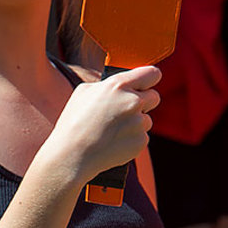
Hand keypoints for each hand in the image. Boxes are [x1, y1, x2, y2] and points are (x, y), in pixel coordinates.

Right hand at [48, 65, 160, 184]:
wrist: (72, 154)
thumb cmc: (73, 122)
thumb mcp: (84, 92)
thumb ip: (108, 84)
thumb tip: (120, 85)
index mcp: (118, 85)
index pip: (152, 74)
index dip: (150, 78)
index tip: (145, 85)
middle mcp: (133, 101)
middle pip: (154, 97)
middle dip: (144, 102)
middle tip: (126, 111)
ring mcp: (139, 122)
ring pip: (147, 119)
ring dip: (135, 123)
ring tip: (112, 131)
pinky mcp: (141, 141)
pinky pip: (142, 136)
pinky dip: (132, 139)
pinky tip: (114, 142)